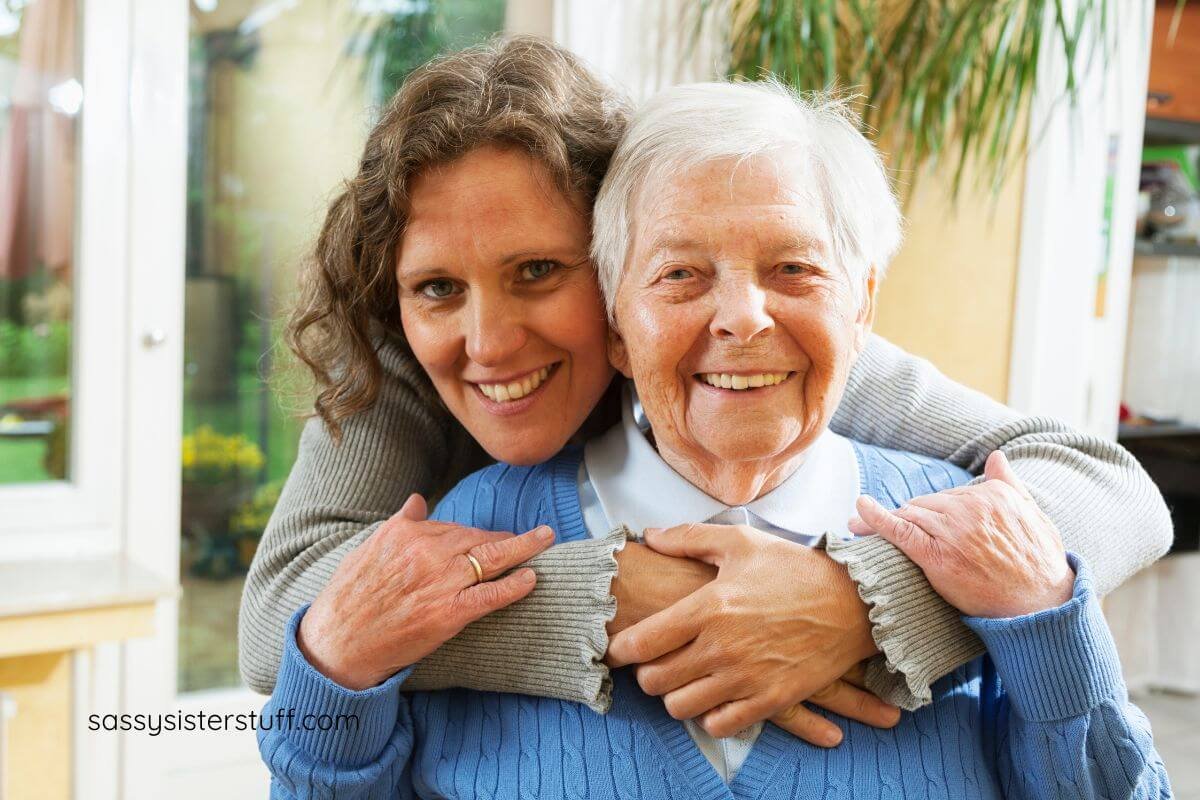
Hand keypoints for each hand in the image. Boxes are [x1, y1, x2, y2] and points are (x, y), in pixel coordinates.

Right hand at [297, 494, 554, 688]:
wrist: (338, 643)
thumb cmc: (349, 598)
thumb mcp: (367, 549)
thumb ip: (399, 523)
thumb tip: (417, 500)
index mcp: (406, 533)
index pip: (454, 527)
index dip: (477, 533)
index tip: (493, 535)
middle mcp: (426, 552)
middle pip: (478, 538)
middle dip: (508, 537)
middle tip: (536, 535)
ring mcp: (440, 582)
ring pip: (491, 559)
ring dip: (524, 548)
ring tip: (545, 540)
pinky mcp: (448, 613)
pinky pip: (490, 595)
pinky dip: (514, 586)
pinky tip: (531, 578)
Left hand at [606, 523, 893, 741]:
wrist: (854, 602)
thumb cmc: (794, 568)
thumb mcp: (741, 541)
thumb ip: (689, 537)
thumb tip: (649, 537)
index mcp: (709, 607)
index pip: (641, 642)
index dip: (619, 649)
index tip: (617, 648)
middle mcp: (722, 647)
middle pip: (654, 680)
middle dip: (646, 673)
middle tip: (653, 662)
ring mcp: (746, 677)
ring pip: (680, 707)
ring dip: (675, 695)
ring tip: (682, 679)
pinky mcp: (770, 700)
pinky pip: (719, 725)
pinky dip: (709, 715)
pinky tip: (714, 696)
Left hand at [849, 450, 1074, 617]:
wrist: (1042, 604)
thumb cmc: (1039, 563)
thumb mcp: (1034, 515)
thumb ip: (1009, 484)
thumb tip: (996, 456)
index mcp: (992, 494)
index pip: (947, 496)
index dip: (935, 512)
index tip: (924, 520)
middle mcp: (970, 508)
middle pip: (925, 505)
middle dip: (912, 519)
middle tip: (894, 534)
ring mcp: (953, 531)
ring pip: (911, 516)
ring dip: (889, 522)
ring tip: (859, 529)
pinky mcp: (937, 556)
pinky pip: (900, 531)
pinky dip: (877, 518)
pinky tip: (859, 509)